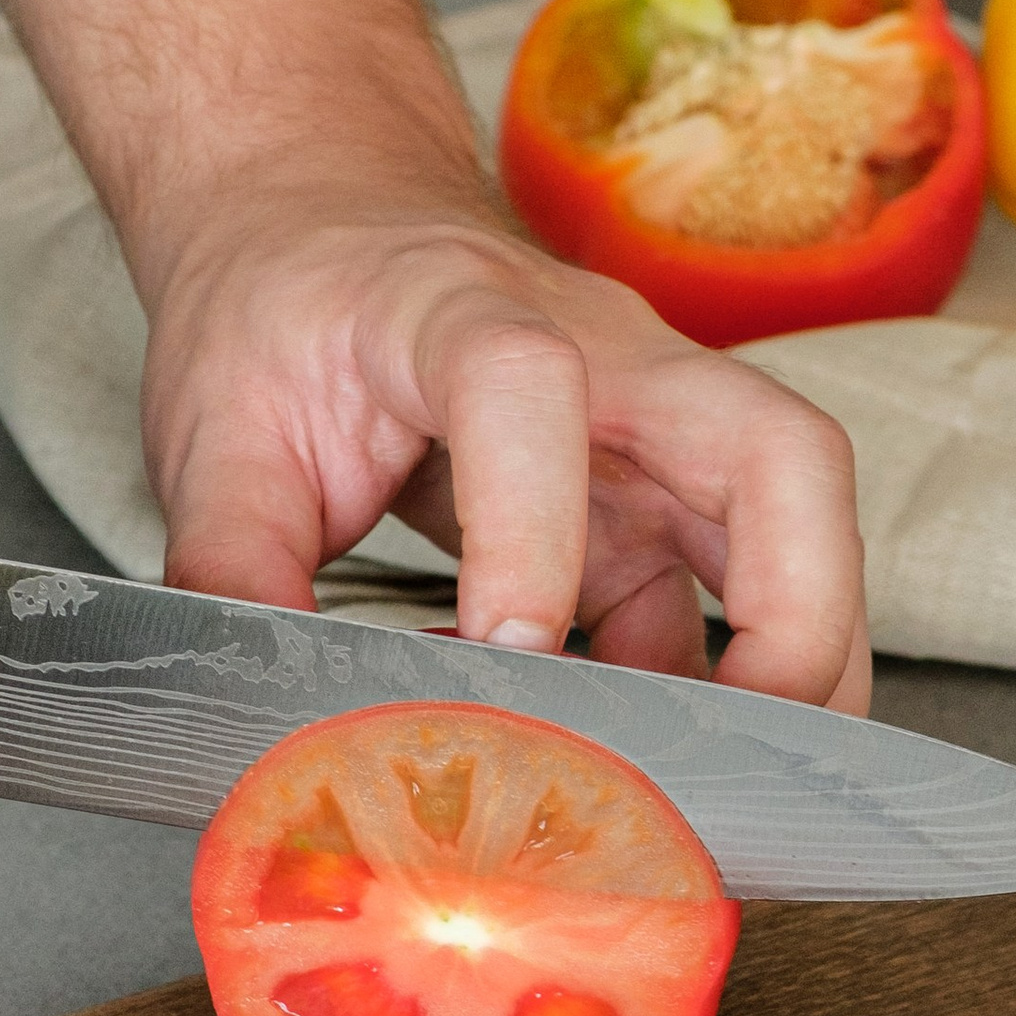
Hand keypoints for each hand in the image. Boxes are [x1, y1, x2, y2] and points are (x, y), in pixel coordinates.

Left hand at [138, 158, 870, 714]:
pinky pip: (726, 592)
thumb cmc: (286, 314)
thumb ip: (230, 566)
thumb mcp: (215, 435)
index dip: (530, 528)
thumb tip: (260, 707)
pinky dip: (715, 687)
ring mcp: (648, 428)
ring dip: (801, 658)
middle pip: (774, 450)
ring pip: (792, 521)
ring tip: (737, 786)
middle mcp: (601, 357)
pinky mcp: (652, 499)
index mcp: (456, 310)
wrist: (329, 229)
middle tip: (742, 746)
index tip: (500, 654)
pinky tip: (650, 770)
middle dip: (790, 612)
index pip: (526, 386)